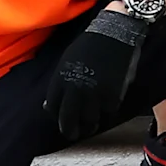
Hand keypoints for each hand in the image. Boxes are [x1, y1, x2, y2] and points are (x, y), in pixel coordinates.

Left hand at [42, 6, 148, 141]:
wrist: (115, 31)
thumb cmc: (91, 44)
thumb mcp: (67, 61)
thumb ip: (60, 84)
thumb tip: (50, 105)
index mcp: (61, 81)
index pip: (53, 109)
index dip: (58, 117)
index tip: (64, 121)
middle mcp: (74, 91)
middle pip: (69, 120)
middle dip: (71, 130)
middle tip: (76, 134)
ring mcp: (93, 94)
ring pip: (90, 120)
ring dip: (91, 124)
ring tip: (93, 126)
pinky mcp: (112, 94)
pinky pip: (109, 111)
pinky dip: (109, 111)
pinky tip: (109, 108)